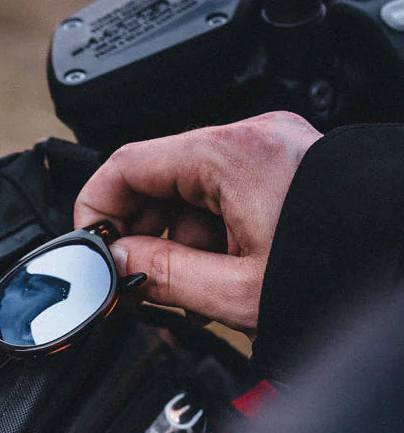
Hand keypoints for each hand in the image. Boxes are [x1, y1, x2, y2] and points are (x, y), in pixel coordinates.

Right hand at [73, 112, 322, 333]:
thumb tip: (117, 264)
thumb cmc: (341, 275)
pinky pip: (230, 192)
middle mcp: (253, 138)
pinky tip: (219, 278)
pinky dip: (214, 232)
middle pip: (161, 175)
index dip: (96, 209)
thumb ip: (161, 275)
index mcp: (231, 154)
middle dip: (142, 232)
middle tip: (133, 283)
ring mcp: (276, 149)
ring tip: (187, 294)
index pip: (128, 163)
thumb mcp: (235, 292)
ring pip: (195, 188)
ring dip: (180, 238)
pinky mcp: (293, 168)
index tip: (90, 249)